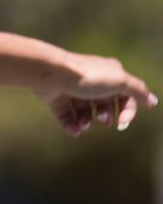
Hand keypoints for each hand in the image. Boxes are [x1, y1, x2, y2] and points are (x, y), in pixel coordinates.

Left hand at [35, 53, 153, 135]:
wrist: (50, 73)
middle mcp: (91, 80)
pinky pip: (66, 115)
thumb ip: (137, 91)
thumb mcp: (119, 81)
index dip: (128, 111)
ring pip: (85, 111)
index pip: (126, 96)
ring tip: (84, 125)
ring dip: (86, 122)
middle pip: (105, 104)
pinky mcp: (56, 97)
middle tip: (103, 121)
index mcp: (109, 73)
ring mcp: (72, 89)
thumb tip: (153, 101)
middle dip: (106, 116)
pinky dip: (71, 125)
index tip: (123, 122)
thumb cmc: (87, 76)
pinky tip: (74, 130)